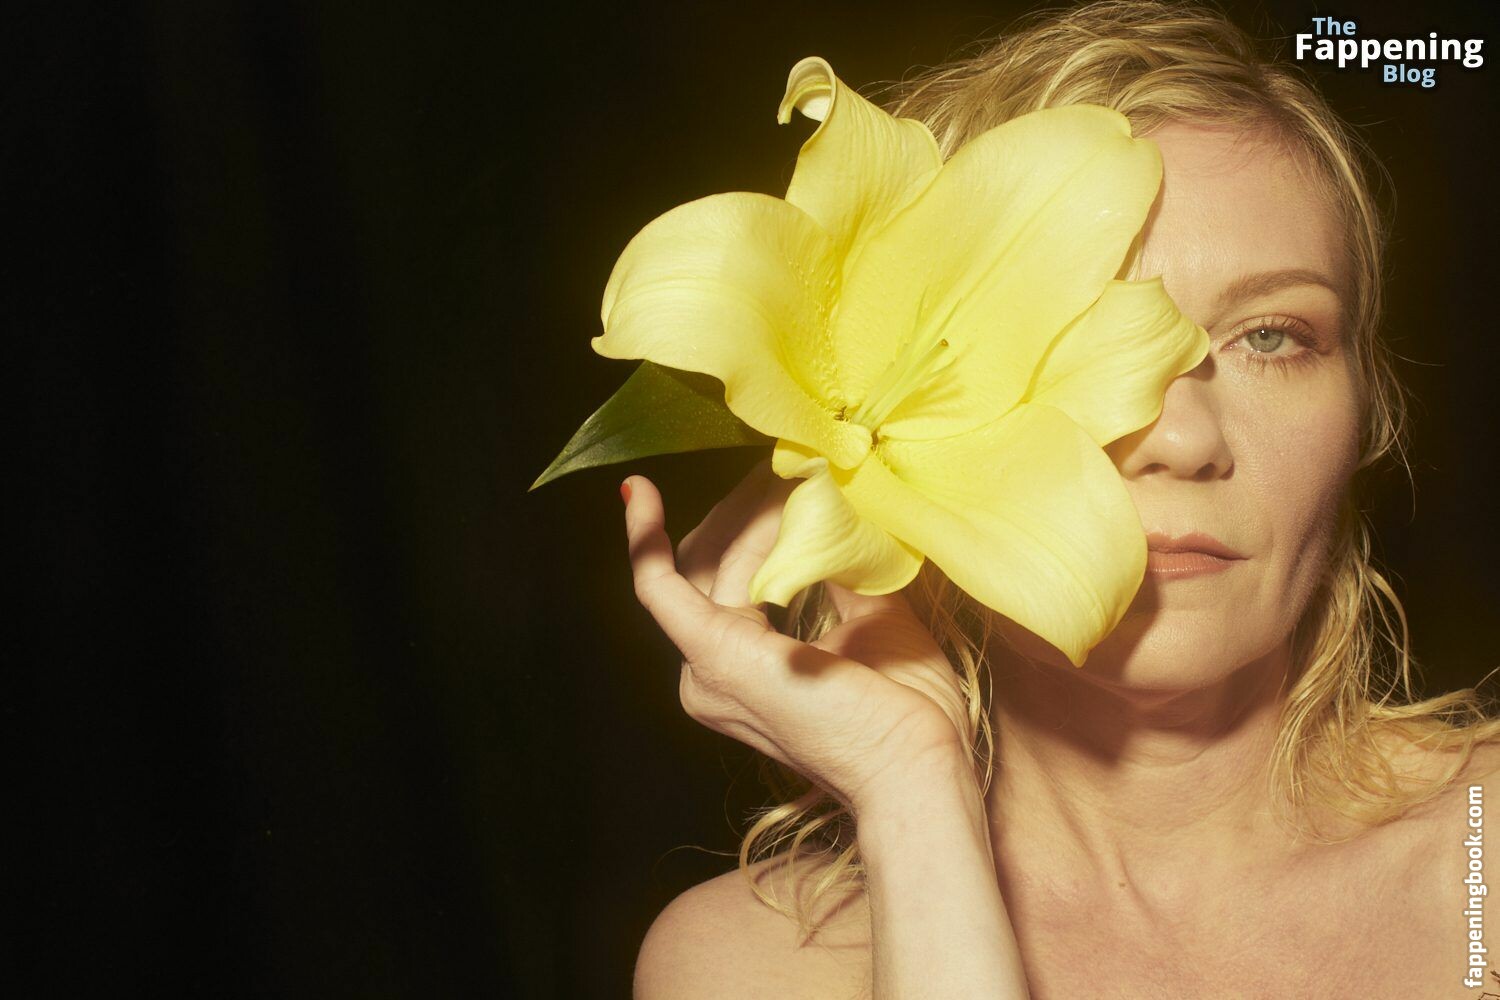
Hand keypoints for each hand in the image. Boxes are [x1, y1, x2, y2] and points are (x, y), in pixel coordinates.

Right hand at [620, 461, 971, 812]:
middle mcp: (709, 677)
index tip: (783, 480)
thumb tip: (832, 515)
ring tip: (794, 475)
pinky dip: (646, 538)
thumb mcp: (875, 621)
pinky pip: (660, 586)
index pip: (731, 582)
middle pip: (715, 566)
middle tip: (792, 464)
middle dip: (754, 512)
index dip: (756, 528)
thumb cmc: (909, 713)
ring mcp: (705, 670)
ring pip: (713, 562)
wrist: (916, 770)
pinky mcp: (713, 656)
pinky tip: (640, 494)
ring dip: (756, 514)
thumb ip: (840, 573)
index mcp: (744, 674)